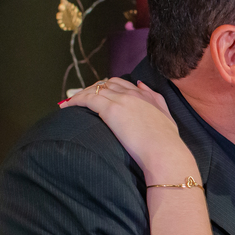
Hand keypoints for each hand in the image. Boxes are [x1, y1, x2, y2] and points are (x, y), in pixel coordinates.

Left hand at [60, 78, 196, 182]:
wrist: (164, 151)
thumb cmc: (167, 142)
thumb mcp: (166, 116)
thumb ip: (156, 99)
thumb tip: (142, 84)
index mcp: (145, 95)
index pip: (121, 84)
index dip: (107, 87)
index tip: (98, 94)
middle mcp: (132, 93)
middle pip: (106, 83)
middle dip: (93, 89)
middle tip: (81, 98)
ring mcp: (121, 100)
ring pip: (95, 89)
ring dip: (81, 94)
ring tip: (70, 102)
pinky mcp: (111, 109)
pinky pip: (87, 99)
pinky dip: (75, 100)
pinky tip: (67, 107)